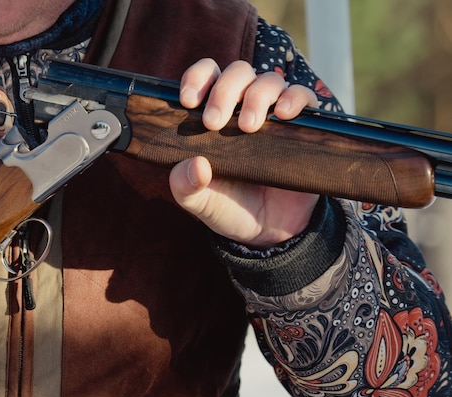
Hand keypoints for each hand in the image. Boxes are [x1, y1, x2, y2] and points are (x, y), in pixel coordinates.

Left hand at [170, 58, 319, 247]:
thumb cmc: (229, 207)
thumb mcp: (200, 203)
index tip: (189, 101)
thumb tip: (194, 165)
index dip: (197, 78)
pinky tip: (284, 115)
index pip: (206, 76)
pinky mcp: (303, 127)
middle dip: (224, 91)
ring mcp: (274, 115)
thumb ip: (185, 187)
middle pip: (238, 72)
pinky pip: (304, 96)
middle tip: (214, 122)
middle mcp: (243, 107)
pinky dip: (294, 98)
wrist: (268, 232)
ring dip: (257, 96)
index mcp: (214, 115)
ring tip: (249, 127)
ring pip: (269, 80)